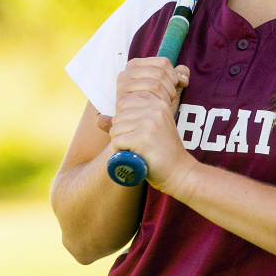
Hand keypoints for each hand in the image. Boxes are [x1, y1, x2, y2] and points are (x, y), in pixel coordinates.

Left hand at [100, 57, 195, 193]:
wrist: (179, 172)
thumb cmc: (161, 152)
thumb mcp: (148, 129)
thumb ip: (127, 120)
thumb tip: (97, 118)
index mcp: (158, 102)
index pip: (125, 102)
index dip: (125, 120)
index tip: (139, 133)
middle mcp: (155, 109)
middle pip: (118, 116)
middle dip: (121, 132)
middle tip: (137, 145)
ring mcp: (150, 122)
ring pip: (115, 129)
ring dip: (120, 143)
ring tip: (137, 150)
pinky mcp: (143, 138)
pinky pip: (117, 142)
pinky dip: (121, 152)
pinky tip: (135, 156)